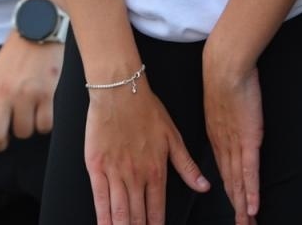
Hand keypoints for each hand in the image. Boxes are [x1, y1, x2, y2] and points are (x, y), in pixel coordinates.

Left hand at [0, 34, 62, 152]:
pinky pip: (44, 126)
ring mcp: (24, 94)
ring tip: (30, 112)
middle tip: (7, 138)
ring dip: (27, 128)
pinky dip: (45, 124)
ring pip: (24, 133)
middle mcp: (2, 93)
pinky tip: (44, 110)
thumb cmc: (16, 56)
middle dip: (0, 144)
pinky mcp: (46, 94)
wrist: (37, 29)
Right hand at [84, 77, 209, 224]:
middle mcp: (137, 177)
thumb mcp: (173, 137)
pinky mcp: (97, 166)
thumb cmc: (147, 109)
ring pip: (119, 212)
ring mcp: (116, 172)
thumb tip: (204, 187)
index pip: (157, 212)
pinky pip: (100, 198)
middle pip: (137, 217)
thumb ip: (187, 166)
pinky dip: (103, 217)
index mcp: (157, 172)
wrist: (120, 90)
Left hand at [202, 38, 262, 224]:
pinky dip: (251, 191)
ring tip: (246, 223)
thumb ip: (228, 119)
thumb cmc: (225, 79)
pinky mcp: (248, 140)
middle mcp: (223, 146)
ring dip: (242, 206)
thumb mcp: (223, 104)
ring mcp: (235, 144)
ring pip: (238, 182)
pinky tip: (253, 207)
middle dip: (236, 206)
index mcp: (217, 138)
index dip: (231, 192)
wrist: (225, 67)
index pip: (225, 172)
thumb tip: (233, 124)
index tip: (235, 208)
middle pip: (230, 184)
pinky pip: (249, 172)